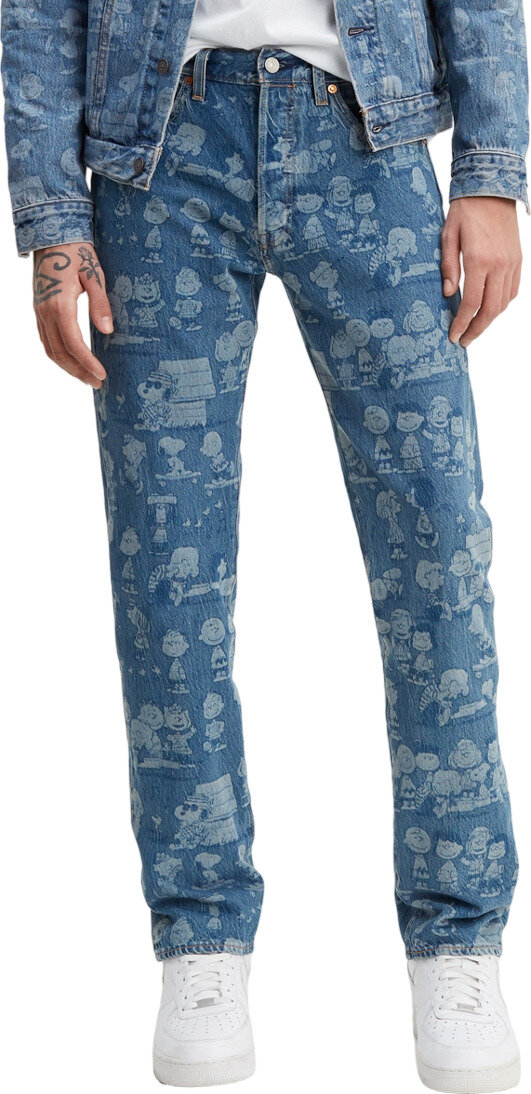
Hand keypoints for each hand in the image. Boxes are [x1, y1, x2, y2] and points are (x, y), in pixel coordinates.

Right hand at [33, 242, 112, 388]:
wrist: (52, 235)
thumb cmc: (77, 252)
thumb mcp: (94, 274)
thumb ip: (100, 304)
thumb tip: (107, 331)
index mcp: (60, 304)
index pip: (73, 344)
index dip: (87, 362)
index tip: (102, 374)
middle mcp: (45, 311)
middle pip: (60, 352)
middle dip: (79, 371)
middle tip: (98, 383)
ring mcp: (39, 311)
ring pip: (50, 349)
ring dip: (68, 367)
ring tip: (87, 378)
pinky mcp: (39, 309)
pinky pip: (46, 340)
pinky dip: (58, 355)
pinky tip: (72, 361)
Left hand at [441, 197, 521, 347]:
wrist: (492, 188)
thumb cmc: (465, 211)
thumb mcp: (448, 236)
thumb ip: (448, 266)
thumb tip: (448, 294)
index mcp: (479, 259)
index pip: (471, 303)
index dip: (462, 323)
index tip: (453, 336)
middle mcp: (499, 264)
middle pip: (490, 309)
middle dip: (476, 329)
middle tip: (464, 341)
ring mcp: (512, 263)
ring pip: (503, 303)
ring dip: (489, 319)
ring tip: (474, 327)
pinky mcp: (518, 259)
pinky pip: (512, 290)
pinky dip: (501, 304)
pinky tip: (489, 308)